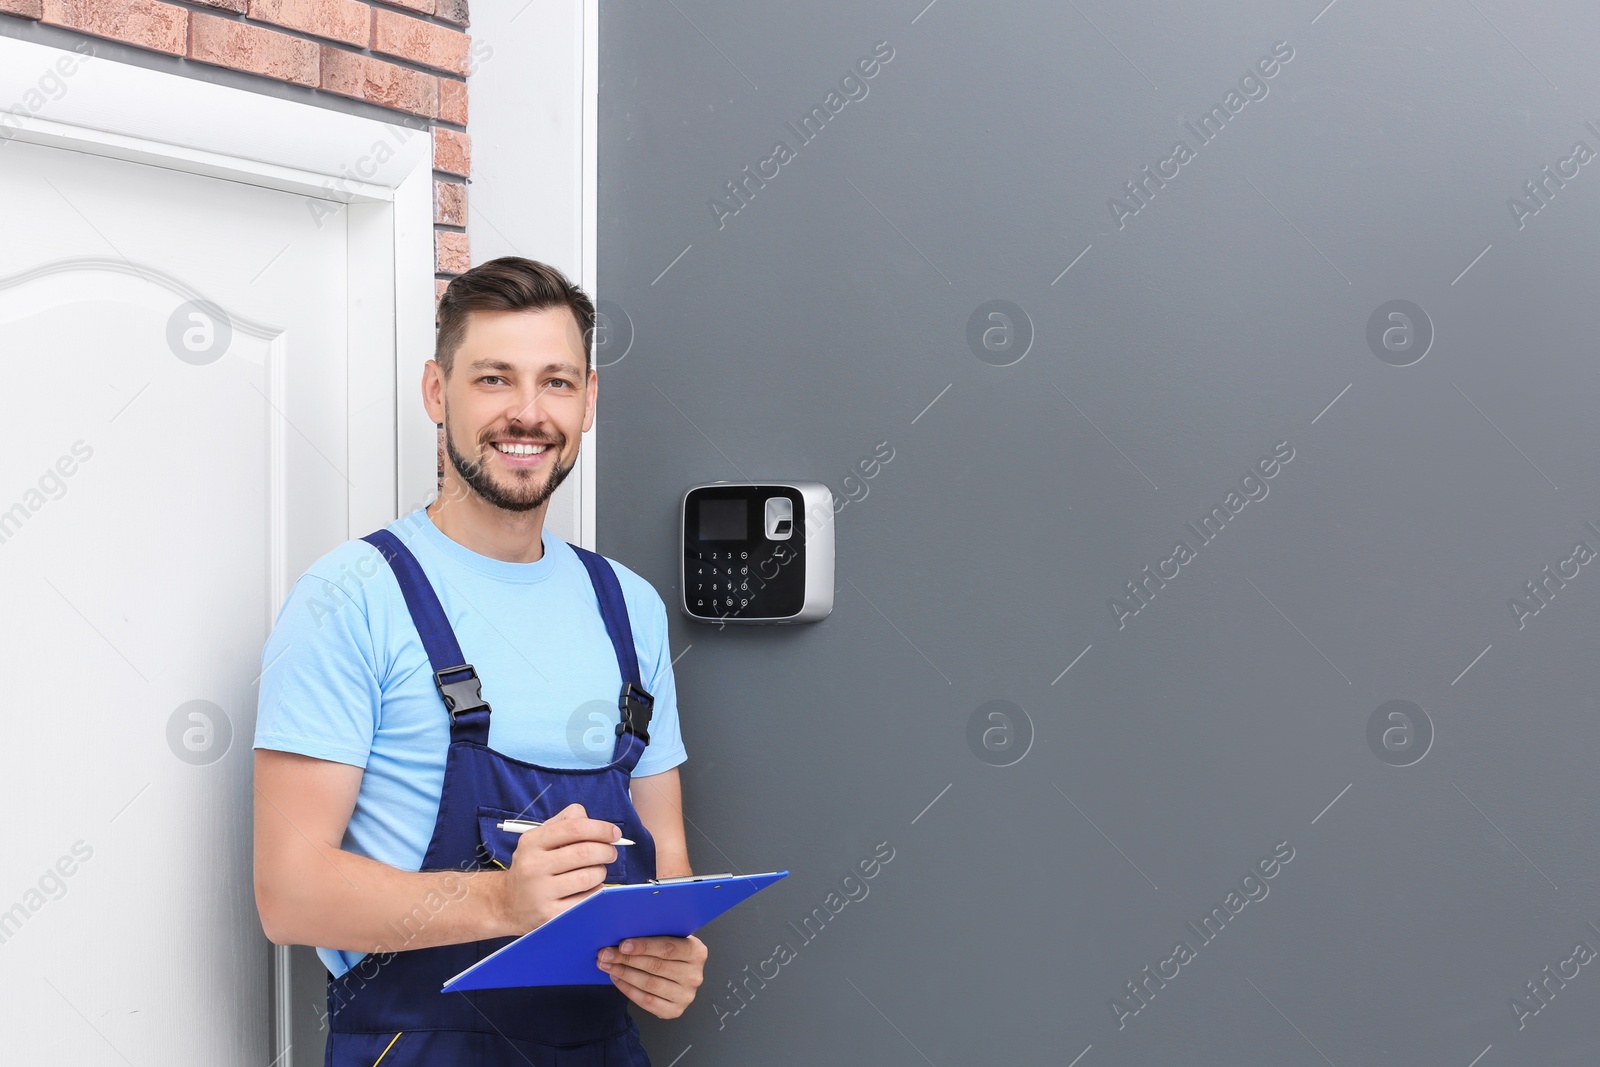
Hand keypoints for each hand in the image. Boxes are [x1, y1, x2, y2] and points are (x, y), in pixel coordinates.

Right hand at [500, 803, 622, 931]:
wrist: (506, 903)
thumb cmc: (533, 866)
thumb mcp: (540, 839)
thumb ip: (566, 822)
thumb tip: (595, 822)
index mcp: (532, 841)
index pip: (574, 828)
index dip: (601, 828)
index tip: (615, 833)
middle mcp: (533, 865)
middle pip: (584, 852)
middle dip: (606, 851)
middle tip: (611, 853)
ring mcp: (540, 892)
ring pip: (588, 877)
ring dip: (601, 872)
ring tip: (597, 871)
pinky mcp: (549, 914)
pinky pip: (586, 900)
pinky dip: (597, 891)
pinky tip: (592, 888)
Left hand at [596, 935, 707, 1018]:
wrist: (680, 975)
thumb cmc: (671, 952)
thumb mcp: (671, 938)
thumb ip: (657, 934)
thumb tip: (625, 930)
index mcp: (697, 952)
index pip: (668, 948)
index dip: (644, 946)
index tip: (622, 944)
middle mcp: (694, 975)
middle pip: (655, 966)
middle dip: (626, 960)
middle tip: (606, 954)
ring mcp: (686, 995)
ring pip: (649, 984)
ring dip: (623, 973)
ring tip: (607, 965)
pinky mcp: (675, 1010)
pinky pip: (646, 1001)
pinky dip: (628, 989)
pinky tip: (616, 978)